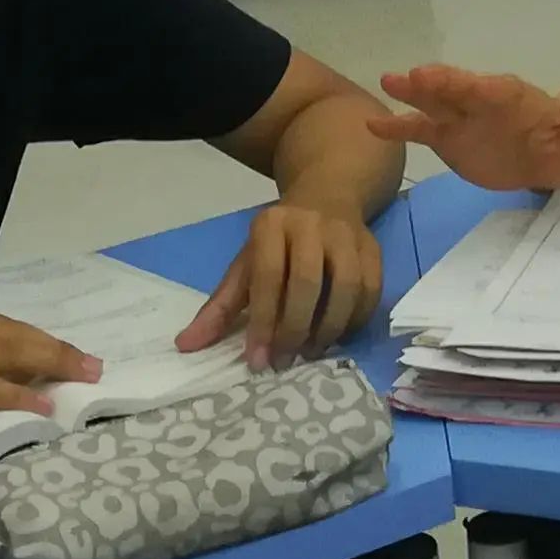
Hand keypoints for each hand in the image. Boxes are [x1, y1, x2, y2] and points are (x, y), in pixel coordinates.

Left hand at [182, 197, 385, 366]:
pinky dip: (355, 320)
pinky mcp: (374, 248)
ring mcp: (347, 234)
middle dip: (295, 329)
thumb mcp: (245, 266)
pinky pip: (371, 290)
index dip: (262, 321)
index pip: (267, 277)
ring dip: (329, 328)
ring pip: (347, 287)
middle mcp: (311, 224)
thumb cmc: (278, 244)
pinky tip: (337, 336)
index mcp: (272, 225)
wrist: (326, 197)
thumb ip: (219, 307)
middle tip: (285, 361)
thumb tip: (185, 346)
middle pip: (307, 282)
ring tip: (311, 352)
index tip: (258, 360)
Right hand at [368, 66, 559, 193]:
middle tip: (410, 77)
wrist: (550, 154)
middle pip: (457, 89)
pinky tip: (373, 126)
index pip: (491, 89)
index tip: (451, 80)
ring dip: (412, 94)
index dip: (472, 86)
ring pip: (433, 102)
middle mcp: (481, 101)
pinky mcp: (447, 137)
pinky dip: (397, 128)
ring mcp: (461, 118)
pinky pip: (419, 131)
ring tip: (387, 81)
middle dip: (438, 83)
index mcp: (512, 97)